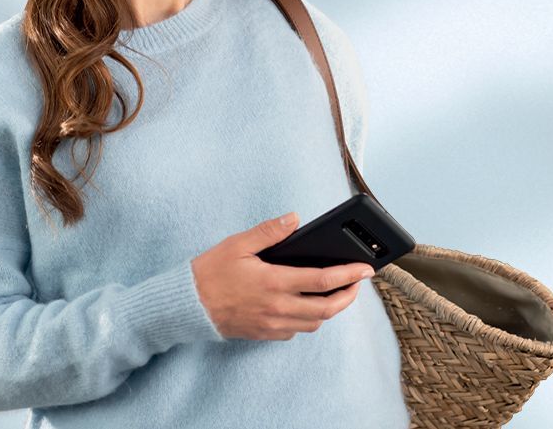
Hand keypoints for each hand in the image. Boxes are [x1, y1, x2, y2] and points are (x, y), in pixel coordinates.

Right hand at [190, 212, 375, 340]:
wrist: (187, 305)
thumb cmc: (210, 271)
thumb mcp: (238, 244)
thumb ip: (269, 232)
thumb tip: (294, 219)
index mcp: (274, 282)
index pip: (322, 281)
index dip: (349, 275)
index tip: (365, 269)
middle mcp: (277, 307)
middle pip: (327, 309)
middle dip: (348, 296)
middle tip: (358, 283)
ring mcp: (272, 324)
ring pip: (314, 323)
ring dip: (330, 309)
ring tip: (336, 293)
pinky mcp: (265, 334)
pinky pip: (296, 331)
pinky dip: (308, 320)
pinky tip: (306, 306)